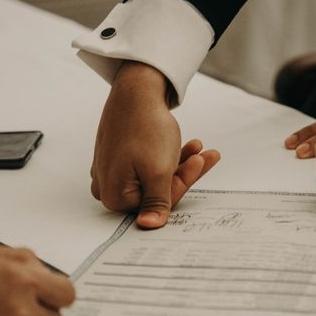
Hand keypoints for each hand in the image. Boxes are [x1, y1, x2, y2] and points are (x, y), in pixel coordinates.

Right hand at [91, 61, 219, 228]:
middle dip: (185, 171)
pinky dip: (168, 154)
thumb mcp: (158, 171)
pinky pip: (146, 162)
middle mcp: (106, 186)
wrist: (135, 89)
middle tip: (209, 156)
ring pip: (154, 174)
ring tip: (200, 148)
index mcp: (113, 196)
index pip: (156, 203)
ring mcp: (110, 170)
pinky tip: (188, 144)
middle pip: (155, 189)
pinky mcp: (118, 156)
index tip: (201, 164)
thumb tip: (149, 226)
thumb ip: (157, 202)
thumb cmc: (145, 128)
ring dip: (180, 162)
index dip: (182, 183)